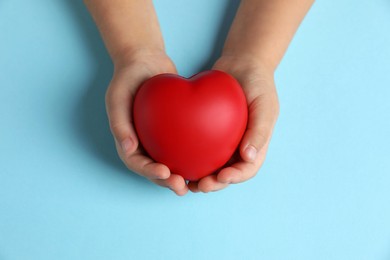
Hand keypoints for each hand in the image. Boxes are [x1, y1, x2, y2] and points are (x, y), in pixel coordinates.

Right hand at [105, 50, 188, 195]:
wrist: (146, 60)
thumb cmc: (127, 78)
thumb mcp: (117, 98)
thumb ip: (119, 124)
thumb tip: (128, 149)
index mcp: (128, 139)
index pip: (136, 163)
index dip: (149, 172)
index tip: (165, 173)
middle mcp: (143, 142)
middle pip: (154, 169)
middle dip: (168, 181)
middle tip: (183, 186)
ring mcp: (159, 137)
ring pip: (171, 162)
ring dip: (181, 175)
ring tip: (195, 182)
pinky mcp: (174, 130)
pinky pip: (183, 145)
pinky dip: (192, 155)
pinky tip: (207, 159)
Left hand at [188, 56, 279, 192]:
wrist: (242, 64)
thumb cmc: (259, 84)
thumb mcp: (265, 105)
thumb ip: (259, 131)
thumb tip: (249, 157)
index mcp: (255, 144)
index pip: (247, 168)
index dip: (234, 178)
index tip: (220, 178)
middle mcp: (239, 146)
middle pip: (226, 172)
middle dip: (213, 183)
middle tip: (198, 185)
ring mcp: (223, 139)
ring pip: (210, 164)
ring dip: (199, 176)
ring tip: (184, 181)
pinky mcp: (207, 130)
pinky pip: (198, 146)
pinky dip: (189, 155)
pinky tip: (175, 159)